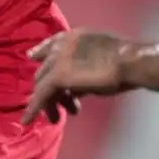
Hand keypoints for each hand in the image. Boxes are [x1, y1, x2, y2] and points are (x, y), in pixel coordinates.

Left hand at [22, 30, 137, 126]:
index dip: (41, 53)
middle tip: (68, 107)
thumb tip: (74, 90)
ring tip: (58, 119)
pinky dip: (34, 109)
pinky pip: (40, 95)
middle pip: (46, 70)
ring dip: (50, 104)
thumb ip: (83, 71)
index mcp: (74, 37)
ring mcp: (58, 60)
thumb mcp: (101, 62)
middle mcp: (61, 46)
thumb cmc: (127, 62)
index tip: (34, 58)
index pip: (51, 45)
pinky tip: (28, 120)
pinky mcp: (57, 77)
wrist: (131, 62)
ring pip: (43, 85)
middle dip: (53, 90)